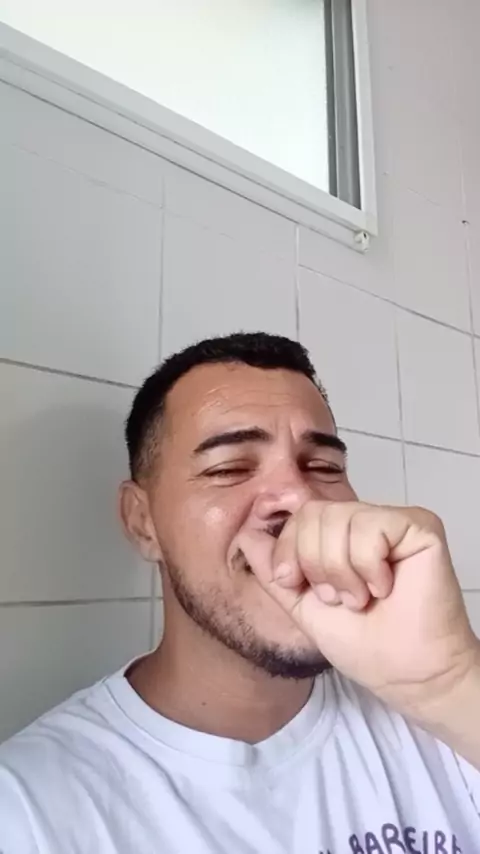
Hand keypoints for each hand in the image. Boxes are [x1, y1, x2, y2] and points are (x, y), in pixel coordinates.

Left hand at [239, 501, 479, 719]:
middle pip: (314, 513)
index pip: (299, 516)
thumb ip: (273, 570)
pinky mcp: (420, 526)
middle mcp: (366, 522)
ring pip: (340, 519)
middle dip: (315, 564)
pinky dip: (368, 566)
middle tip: (339, 598)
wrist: (402, 674)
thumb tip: (246, 534)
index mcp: (339, 536)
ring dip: (342, 571)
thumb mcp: (300, 603)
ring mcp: (393, 522)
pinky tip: (384, 587)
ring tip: (361, 598)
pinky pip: (371, 527)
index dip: (289, 550)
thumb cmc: (361, 643)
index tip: (299, 586)